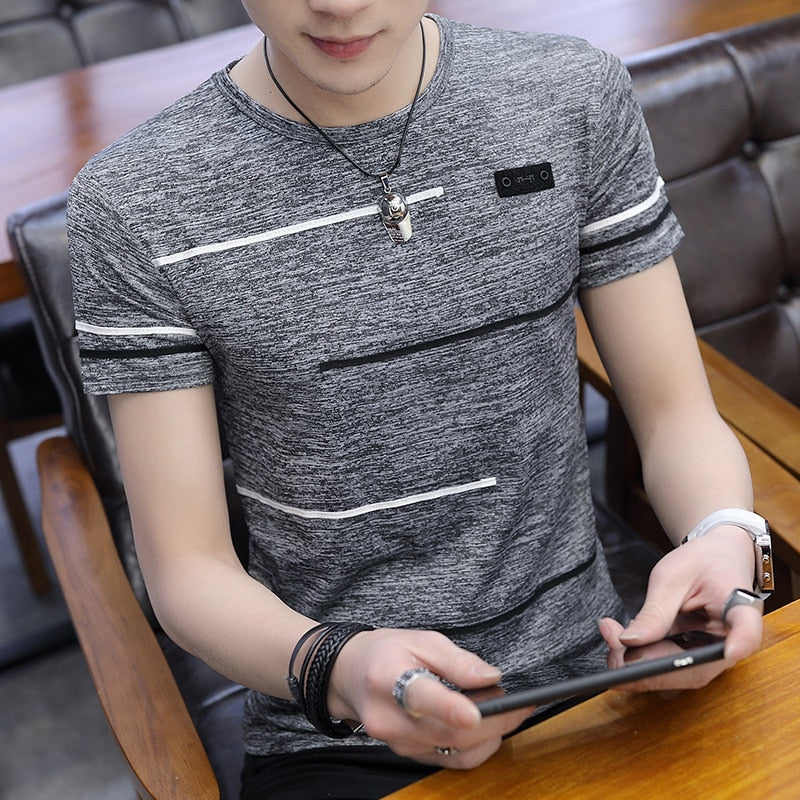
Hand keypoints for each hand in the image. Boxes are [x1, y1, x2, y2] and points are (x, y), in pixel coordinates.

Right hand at [328, 628, 533, 768]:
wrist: (350, 676)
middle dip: (493, 721)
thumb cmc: (386, 653)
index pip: (420, 697)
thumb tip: (490, 678)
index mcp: (388, 680)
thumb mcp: (421, 639)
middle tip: (516, 702)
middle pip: (448, 732)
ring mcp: (399, 744)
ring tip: (503, 709)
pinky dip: (477, 746)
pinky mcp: (410, 756)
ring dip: (490, 735)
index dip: (449, 707)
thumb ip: (456, 660)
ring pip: (456, 751)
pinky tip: (488, 726)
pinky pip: (453, 759)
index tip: (475, 712)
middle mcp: (390, 720)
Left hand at [598, 525, 762, 691]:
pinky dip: (640, 658)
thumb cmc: (699, 562)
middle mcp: (731, 642)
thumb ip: (655, 611)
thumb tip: (630, 642)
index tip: (732, 651)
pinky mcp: (696, 658)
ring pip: (677, 675)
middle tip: (613, 646)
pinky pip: (668, 667)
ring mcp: (713, 655)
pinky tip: (617, 639)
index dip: (742, 642)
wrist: (714, 559)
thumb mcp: (672, 577)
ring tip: (611, 635)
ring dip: (638, 664)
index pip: (747, 629)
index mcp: (739, 608)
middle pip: (696, 668)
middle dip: (648, 666)